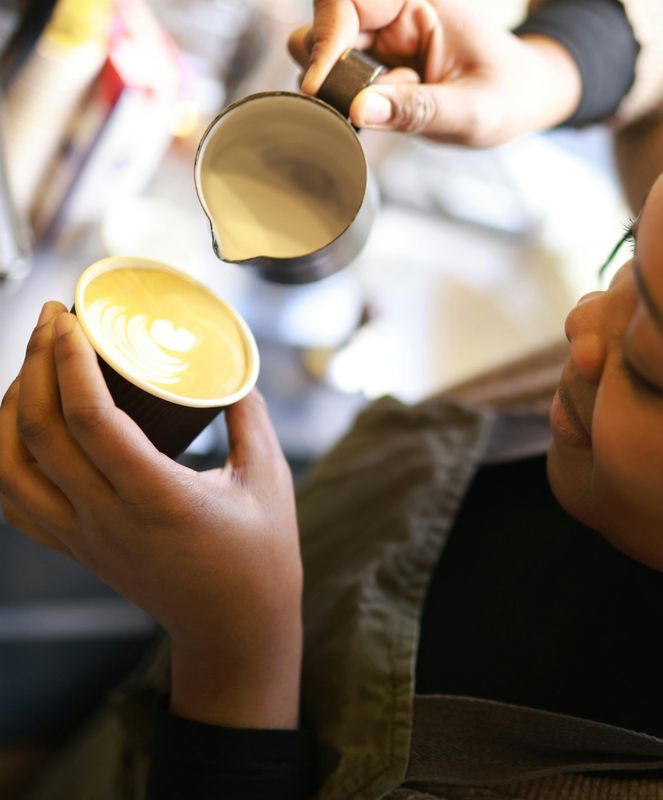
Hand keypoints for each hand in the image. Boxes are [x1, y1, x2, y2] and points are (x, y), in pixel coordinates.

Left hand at [0, 303, 301, 727]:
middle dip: (33, 364)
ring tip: (32, 367)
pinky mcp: (76, 548)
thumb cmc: (261, 554)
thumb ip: (250, 418)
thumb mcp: (269, 478)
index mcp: (158, 497)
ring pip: (8, 467)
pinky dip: (3, 457)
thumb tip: (233, 370)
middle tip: (51, 319)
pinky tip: (21, 426)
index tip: (71, 318)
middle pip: (38, 431)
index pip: (89, 419)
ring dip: (8, 409)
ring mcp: (83, 537)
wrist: (236, 627)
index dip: (69, 361)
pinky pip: (13, 502)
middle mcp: (108, 518)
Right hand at [290, 0, 581, 145]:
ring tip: (388, 110)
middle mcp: (393, 12)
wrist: (524, 98)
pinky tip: (382, 113)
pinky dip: (349, 101)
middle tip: (358, 109)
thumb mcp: (472, 111)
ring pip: (322, 53)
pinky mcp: (374, 64)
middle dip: (331, 70)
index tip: (322, 84)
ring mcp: (380, 38)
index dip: (327, 37)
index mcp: (416, 1)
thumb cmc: (509, 93)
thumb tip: (358, 111)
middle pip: (324, 26)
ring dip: (341, 89)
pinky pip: (339, 78)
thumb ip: (417, 110)